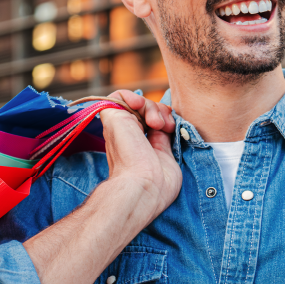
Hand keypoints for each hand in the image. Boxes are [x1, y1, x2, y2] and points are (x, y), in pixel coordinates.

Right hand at [99, 89, 182, 221]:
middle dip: (162, 112)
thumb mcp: (166, 157)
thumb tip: (163, 126)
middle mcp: (126, 137)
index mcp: (138, 147)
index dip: (164, 118)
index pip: (150, 122)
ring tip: (158, 124)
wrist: (145, 188)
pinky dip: (132, 95)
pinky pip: (118, 96)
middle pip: (145, 111)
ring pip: (136, 103)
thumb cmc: (158, 184)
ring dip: (153, 107)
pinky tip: (140, 106)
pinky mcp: (112, 119)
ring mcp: (119, 128)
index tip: (172, 128)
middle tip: (167, 126)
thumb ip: (162, 140)